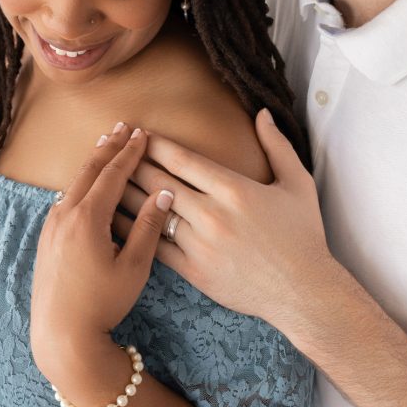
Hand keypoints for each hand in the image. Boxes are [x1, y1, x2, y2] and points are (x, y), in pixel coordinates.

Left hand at [30, 123, 173, 379]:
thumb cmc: (102, 304)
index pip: (113, 174)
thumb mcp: (135, 267)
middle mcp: (64, 215)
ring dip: (93, 162)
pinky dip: (80, 182)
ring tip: (106, 146)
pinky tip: (85, 183)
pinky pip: (64, 198)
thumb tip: (164, 194)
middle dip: (109, 147)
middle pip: (89, 170)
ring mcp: (51, 226)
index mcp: (87, 218)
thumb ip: (149, 227)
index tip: (143, 134)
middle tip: (124, 126)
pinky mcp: (45, 239)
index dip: (130, 152)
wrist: (61, 336)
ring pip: (74, 183)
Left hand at [116, 109, 331, 329]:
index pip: (182, 159)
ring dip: (124, 192)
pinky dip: (130, 232)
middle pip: (159, 181)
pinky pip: (153, 247)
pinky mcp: (194, 271)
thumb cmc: (304, 237)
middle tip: (111, 147)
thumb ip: (278, 145)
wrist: (304, 293)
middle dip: (131, 161)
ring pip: (150, 212)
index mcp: (234, 189)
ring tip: (102, 177)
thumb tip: (263, 114)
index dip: (155, 144)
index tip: (138, 134)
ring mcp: (200, 244)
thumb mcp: (298, 184)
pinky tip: (112, 220)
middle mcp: (212, 214)